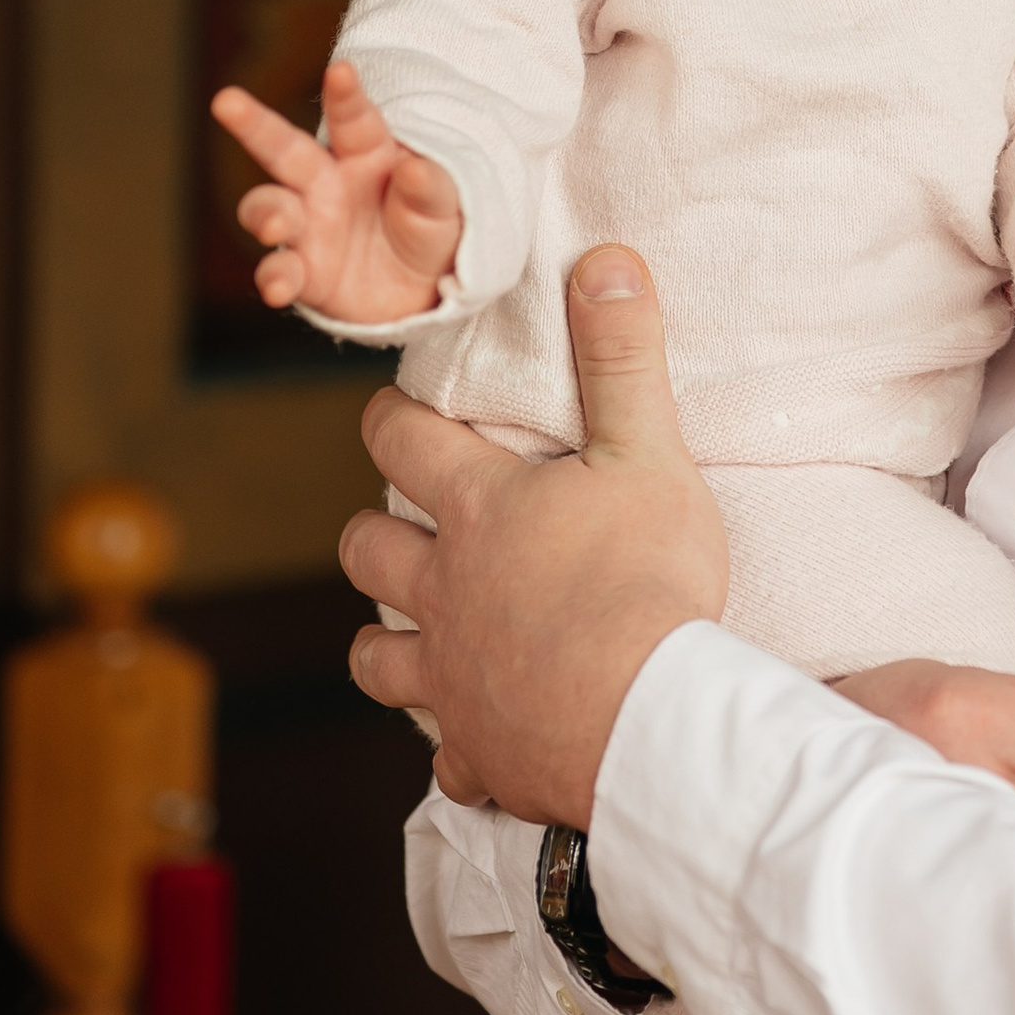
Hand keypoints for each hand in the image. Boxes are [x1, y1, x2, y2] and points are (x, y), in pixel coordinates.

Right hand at [214, 57, 462, 321]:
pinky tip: (279, 287)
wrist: (423, 292)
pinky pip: (279, 271)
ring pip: (268, 208)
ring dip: (266, 212)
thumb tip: (414, 167)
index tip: (340, 69)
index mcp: (365, 153)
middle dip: (254, 124)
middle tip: (226, 101)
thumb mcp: (444, 207)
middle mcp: (326, 184)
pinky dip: (275, 278)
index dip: (344, 94)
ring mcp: (308, 227)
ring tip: (279, 225)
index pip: (352, 118)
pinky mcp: (304, 274)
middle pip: (283, 149)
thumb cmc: (429, 229)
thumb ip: (431, 188)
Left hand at [341, 247, 726, 826]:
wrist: (646, 719)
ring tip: (411, 630)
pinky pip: (446, 754)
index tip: (393, 411)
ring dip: (384, 639)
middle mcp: (442, 590)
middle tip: (404, 523)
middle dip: (374, 532)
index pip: (401, 440)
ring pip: (375, 654)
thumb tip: (605, 259)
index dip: (389, 418)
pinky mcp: (479, 750)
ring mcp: (450, 676)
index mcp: (477, 509)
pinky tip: (479, 739)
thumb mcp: (647, 452)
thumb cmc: (645, 581)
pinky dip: (456, 743)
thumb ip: (622, 358)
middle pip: (367, 551)